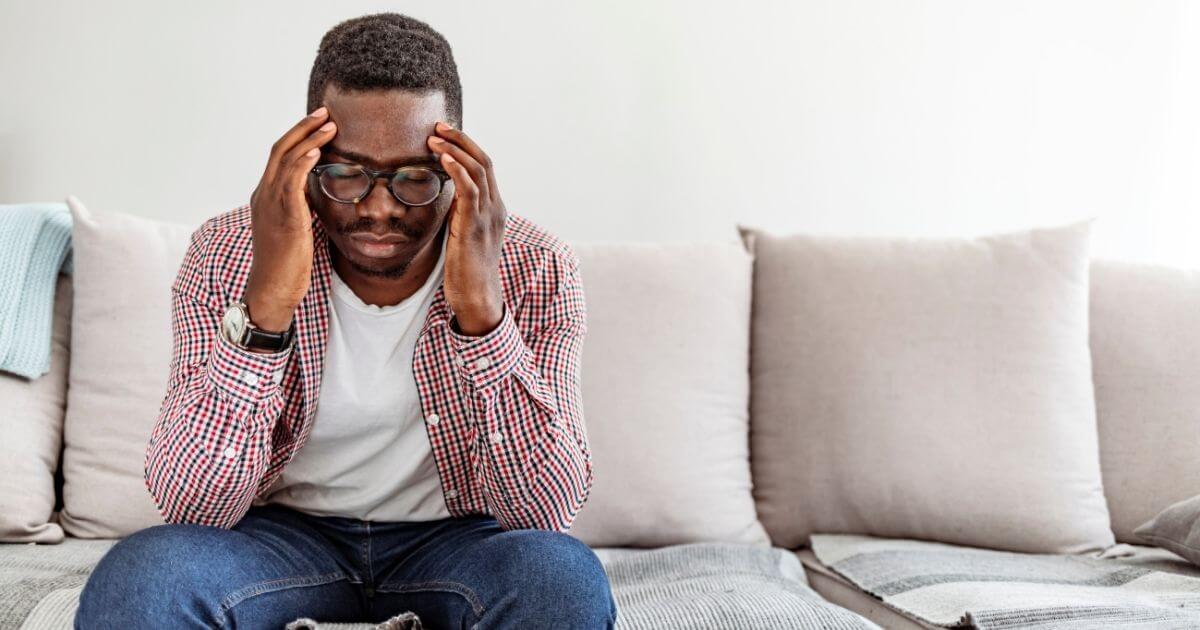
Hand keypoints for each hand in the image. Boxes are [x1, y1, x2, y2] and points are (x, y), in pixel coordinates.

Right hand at [243, 107, 337, 331]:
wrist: (272, 289)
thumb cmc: (286, 264)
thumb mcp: (295, 228)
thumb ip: (302, 207)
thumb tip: (319, 194)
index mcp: (265, 197)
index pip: (279, 156)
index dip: (297, 137)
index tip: (317, 123)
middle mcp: (263, 195)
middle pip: (280, 150)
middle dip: (302, 128)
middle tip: (324, 113)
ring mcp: (271, 205)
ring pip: (286, 161)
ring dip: (308, 140)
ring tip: (329, 126)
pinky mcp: (284, 218)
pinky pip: (290, 184)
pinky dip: (302, 164)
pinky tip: (316, 152)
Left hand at [427, 121, 505, 335]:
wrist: (477, 296)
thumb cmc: (467, 270)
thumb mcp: (464, 234)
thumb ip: (459, 214)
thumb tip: (443, 196)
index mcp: (495, 209)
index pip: (485, 168)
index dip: (466, 147)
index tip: (445, 135)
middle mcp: (496, 208)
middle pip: (484, 161)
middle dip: (461, 140)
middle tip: (438, 126)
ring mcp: (488, 216)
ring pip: (478, 170)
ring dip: (456, 149)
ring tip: (434, 138)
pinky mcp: (475, 226)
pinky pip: (470, 190)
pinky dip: (457, 169)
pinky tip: (442, 158)